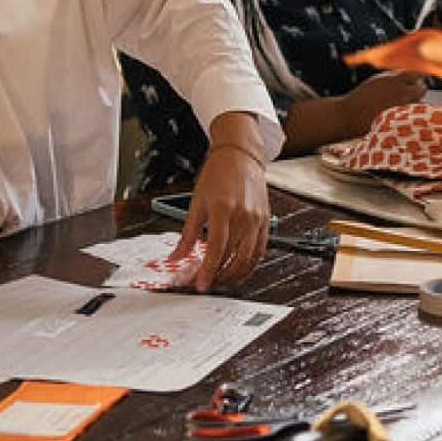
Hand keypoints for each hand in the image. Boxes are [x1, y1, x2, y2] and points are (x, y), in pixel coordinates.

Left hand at [179, 123, 270, 292]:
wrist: (239, 155)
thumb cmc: (217, 174)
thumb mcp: (196, 202)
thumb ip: (188, 233)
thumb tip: (176, 256)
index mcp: (222, 209)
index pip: (215, 249)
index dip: (208, 270)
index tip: (200, 284)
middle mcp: (242, 215)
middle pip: (232, 257)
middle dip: (218, 275)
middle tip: (207, 282)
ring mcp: (257, 219)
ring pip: (248, 258)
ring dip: (234, 274)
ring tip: (220, 278)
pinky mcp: (265, 221)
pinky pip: (260, 250)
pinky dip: (249, 264)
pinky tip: (238, 268)